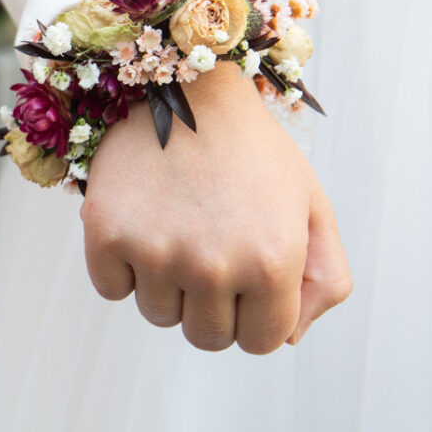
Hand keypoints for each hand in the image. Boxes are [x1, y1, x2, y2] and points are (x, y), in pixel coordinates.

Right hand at [81, 64, 351, 352]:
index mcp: (273, 262)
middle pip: (207, 337)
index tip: (247, 279)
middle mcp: (213, 264)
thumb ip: (325, 279)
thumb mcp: (311, 206)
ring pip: (158, 315)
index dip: (256, 315)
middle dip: (211, 305)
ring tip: (175, 228)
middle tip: (209, 250)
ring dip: (166, 284)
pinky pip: (111, 288)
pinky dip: (122, 266)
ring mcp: (155, 250)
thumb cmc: (252, 151)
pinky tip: (141, 223)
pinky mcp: (106, 234)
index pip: (263, 342)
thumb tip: (290, 337)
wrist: (186, 88)